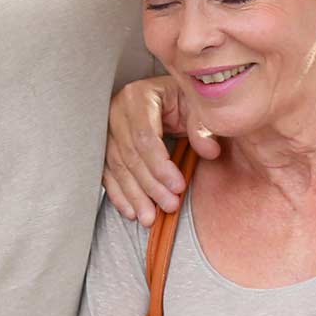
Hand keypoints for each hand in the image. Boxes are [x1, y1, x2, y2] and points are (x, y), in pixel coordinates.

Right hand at [102, 75, 218, 225]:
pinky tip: (131, 210)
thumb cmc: (184, 99)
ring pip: (118, 168)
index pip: (145, 138)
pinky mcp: (106, 145)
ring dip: (134, 196)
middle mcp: (117, 112)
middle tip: (169, 206)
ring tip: (149, 217)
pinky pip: (108, 173)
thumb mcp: (197, 105)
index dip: (160, 166)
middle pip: (130, 156)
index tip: (178, 187)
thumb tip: (209, 150)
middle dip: (150, 186)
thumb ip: (203, 126)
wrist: (171, 97)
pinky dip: (119, 194)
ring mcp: (108, 129)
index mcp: (138, 97)